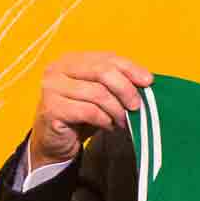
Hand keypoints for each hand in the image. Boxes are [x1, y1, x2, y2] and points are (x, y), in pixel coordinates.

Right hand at [29, 51, 152, 163]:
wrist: (55, 143)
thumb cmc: (81, 116)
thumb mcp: (101, 94)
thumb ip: (117, 82)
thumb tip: (147, 80)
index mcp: (72, 59)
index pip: (107, 57)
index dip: (130, 68)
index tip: (148, 82)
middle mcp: (58, 69)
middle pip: (102, 72)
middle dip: (125, 89)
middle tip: (136, 106)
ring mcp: (51, 88)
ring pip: (97, 93)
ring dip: (116, 109)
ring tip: (122, 120)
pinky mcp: (51, 108)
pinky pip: (88, 111)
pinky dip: (104, 120)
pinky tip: (108, 125)